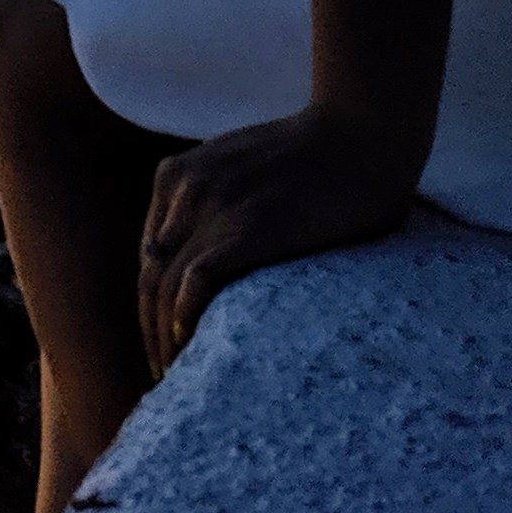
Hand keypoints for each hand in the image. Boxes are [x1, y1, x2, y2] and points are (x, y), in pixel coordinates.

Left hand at [138, 104, 424, 375]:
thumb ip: (218, 203)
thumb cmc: (317, 160)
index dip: (152, 305)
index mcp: (177, 176)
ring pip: (165, 287)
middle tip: (163, 374)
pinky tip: (190, 348)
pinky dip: (184, 321)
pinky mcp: (243, 230)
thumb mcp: (243, 170)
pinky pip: (194, 284)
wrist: (362, 134)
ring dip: (164, 338)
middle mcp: (183, 190)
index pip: (150, 257)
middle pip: (149, 276)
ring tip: (177, 377)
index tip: (163, 341)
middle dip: (151, 330)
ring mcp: (211, 208)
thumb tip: (211, 263)